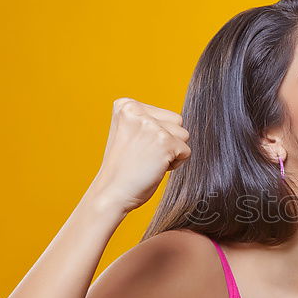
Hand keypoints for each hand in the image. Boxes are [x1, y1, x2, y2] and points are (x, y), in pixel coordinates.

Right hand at [88, 97, 190, 213]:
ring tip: (149, 161)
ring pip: (184, 135)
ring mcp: (151, 125)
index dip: (157, 135)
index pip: (164, 115)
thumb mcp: (129, 133)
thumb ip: (147, 121)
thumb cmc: (123, 168)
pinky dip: (176, 164)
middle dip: (169, 140)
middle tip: (145, 155)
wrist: (111, 193)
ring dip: (172, 152)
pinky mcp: (164, 141)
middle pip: (177, 121)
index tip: (137, 147)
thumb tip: (179, 120)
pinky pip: (186, 151)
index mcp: (125, 105)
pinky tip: (155, 168)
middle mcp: (136, 110)